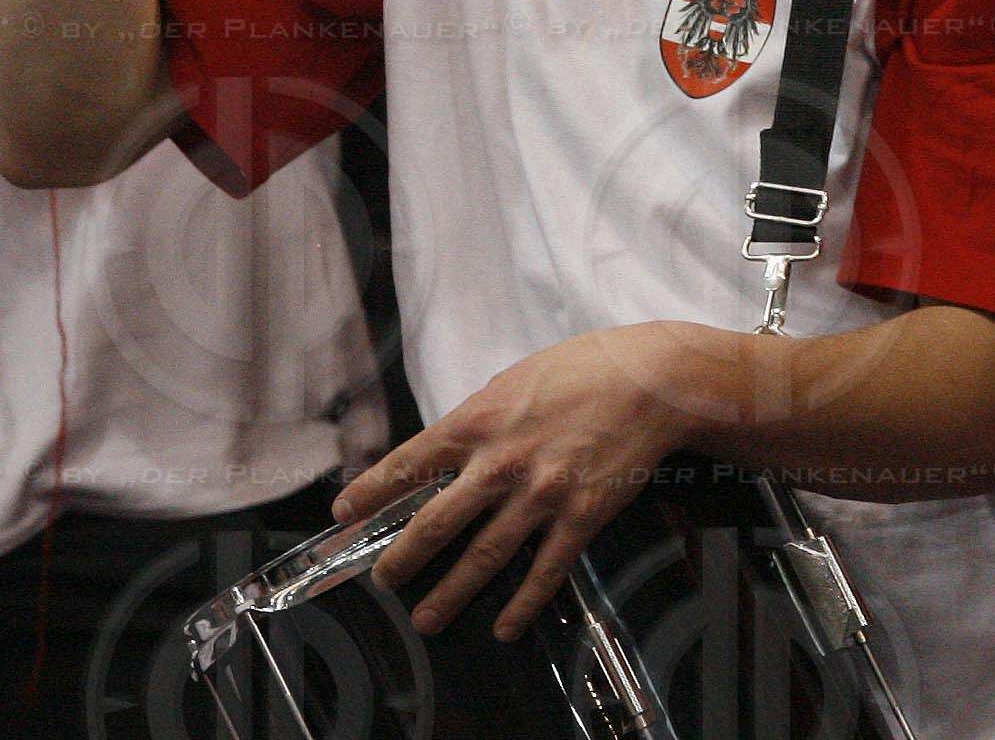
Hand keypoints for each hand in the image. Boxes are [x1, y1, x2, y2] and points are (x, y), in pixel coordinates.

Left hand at [335, 322, 707, 641]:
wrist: (649, 381)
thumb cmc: (581, 370)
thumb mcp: (512, 382)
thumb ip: (478, 421)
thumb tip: (449, 451)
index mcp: (478, 421)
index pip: (408, 463)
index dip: (370, 492)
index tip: (345, 513)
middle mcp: (500, 462)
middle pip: (435, 522)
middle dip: (401, 558)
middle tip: (383, 581)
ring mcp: (540, 494)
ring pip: (482, 557)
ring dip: (449, 593)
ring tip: (427, 618)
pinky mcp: (579, 517)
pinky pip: (544, 571)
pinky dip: (522, 603)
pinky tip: (504, 624)